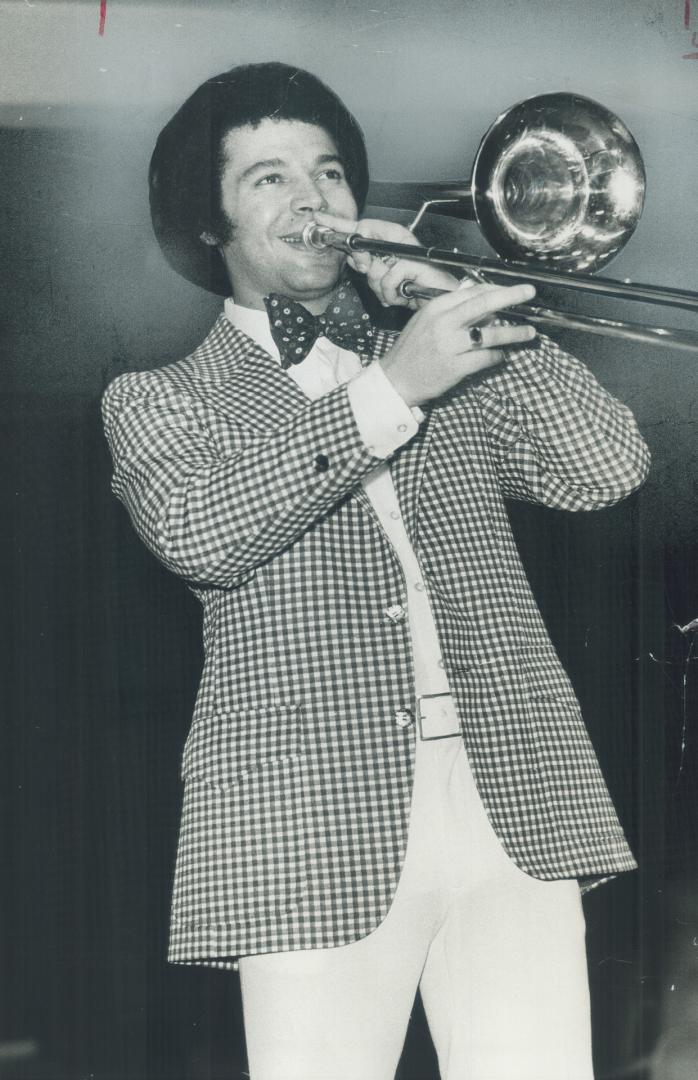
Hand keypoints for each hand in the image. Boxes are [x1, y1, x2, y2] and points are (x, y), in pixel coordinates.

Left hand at [313, 211, 459, 307]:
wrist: (437, 299)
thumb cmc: (413, 286)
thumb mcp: (383, 278)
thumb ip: (367, 265)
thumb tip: (353, 257)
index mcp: (389, 239)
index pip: (360, 227)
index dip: (338, 223)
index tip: (320, 219)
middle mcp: (397, 240)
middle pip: (362, 243)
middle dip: (364, 265)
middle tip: (376, 273)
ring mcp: (406, 250)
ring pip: (374, 269)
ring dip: (381, 287)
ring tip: (395, 289)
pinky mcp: (414, 263)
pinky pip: (388, 280)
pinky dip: (392, 293)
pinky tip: (402, 294)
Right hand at [377, 281, 537, 406]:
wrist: (395, 380)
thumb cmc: (412, 350)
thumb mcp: (426, 321)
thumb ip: (451, 311)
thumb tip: (484, 306)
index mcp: (435, 308)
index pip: (472, 292)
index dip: (496, 289)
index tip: (513, 290)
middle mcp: (442, 323)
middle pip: (483, 304)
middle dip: (510, 296)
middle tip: (529, 293)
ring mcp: (449, 346)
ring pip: (490, 334)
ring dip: (514, 333)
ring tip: (529, 333)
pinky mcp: (454, 367)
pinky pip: (485, 358)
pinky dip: (497, 356)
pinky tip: (501, 356)